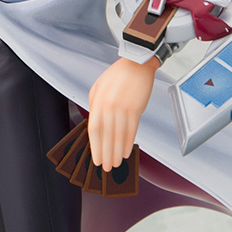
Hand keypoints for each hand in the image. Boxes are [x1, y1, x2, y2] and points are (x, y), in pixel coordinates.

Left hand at [88, 56, 159, 171]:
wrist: (136, 63)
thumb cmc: (116, 75)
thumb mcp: (98, 87)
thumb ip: (94, 106)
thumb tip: (95, 125)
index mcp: (98, 102)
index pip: (95, 130)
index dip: (95, 147)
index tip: (96, 159)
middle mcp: (110, 107)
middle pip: (107, 136)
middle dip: (106, 154)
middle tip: (106, 167)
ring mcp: (124, 108)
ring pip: (119, 136)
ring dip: (118, 152)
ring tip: (116, 163)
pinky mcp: (136, 109)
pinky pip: (132, 130)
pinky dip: (129, 143)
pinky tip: (127, 152)